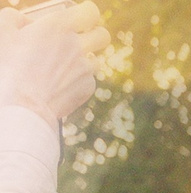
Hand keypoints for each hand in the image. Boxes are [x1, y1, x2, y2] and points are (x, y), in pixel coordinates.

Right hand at [0, 4, 106, 121]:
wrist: (20, 104)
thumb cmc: (6, 64)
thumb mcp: (2, 29)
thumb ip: (17, 18)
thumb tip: (29, 22)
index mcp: (59, 27)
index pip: (90, 12)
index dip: (86, 13)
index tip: (79, 17)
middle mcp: (78, 46)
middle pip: (103, 35)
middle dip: (93, 34)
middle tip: (78, 39)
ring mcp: (86, 69)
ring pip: (95, 59)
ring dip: (83, 59)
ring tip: (62, 64)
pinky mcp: (87, 88)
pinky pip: (88, 79)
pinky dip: (77, 79)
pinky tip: (59, 83)